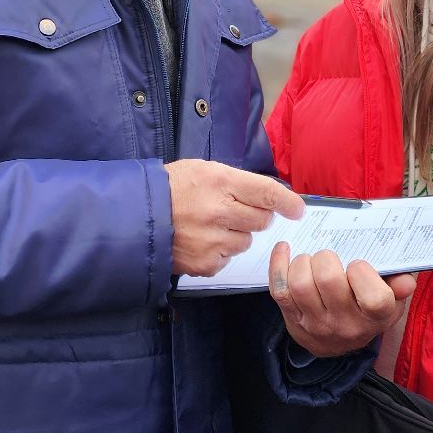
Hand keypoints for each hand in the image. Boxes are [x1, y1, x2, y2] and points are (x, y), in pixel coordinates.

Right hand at [163, 161, 304, 276]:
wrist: (135, 217)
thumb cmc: (170, 188)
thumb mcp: (201, 169)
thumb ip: (235, 181)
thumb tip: (269, 196)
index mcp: (219, 181)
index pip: (267, 192)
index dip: (287, 202)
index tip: (297, 209)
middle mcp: (219, 211)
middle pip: (262, 220)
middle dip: (256, 216)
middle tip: (236, 211)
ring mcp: (213, 240)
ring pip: (247, 241)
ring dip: (237, 235)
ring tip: (212, 226)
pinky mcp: (206, 263)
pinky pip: (228, 258)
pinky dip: (220, 251)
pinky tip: (201, 240)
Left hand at [269, 242, 417, 357]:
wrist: (336, 344)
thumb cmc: (365, 311)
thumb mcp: (391, 303)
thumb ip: (399, 287)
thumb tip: (406, 281)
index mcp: (374, 317)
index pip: (373, 297)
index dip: (363, 273)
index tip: (358, 264)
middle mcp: (345, 323)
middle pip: (329, 280)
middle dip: (327, 258)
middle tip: (330, 257)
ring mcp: (316, 323)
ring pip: (301, 284)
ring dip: (303, 261)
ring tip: (311, 260)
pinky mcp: (292, 318)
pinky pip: (279, 288)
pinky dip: (278, 264)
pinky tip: (285, 249)